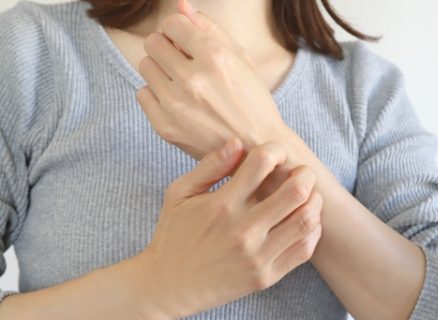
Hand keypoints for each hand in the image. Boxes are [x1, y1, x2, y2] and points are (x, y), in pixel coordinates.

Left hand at [136, 0, 293, 159]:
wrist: (258, 149)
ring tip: (182, 84)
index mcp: (215, 57)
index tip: (186, 42)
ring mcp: (176, 104)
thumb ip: (211, 29)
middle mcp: (193, 79)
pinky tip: (178, 103)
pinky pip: (142, 94)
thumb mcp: (242, 61)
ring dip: (160, 70)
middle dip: (167, 48)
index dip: (178, 30)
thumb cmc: (253, 103)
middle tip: (184, 64)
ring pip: (145, 66)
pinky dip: (157, 95)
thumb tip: (181, 5)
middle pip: (153, 43)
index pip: (172, 24)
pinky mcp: (165, 126)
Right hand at [138, 138, 322, 319]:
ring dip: (314, 201)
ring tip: (308, 195)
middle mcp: (242, 231)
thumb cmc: (173, 234)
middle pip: (295, 192)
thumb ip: (209, 166)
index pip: (262, 163)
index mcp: (221, 205)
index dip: (275, 149)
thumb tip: (238, 142)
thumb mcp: (180, 194)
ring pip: (305, 221)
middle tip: (301, 172)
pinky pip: (303, 250)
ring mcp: (256, 257)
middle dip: (304, 174)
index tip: (275, 152)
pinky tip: (305, 220)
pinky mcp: (265, 277)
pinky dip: (312, 230)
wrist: (167, 286)